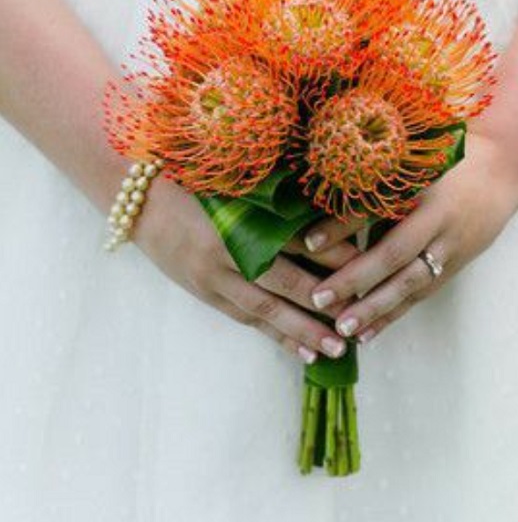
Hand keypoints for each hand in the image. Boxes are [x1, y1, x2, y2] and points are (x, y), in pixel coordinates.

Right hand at [130, 174, 357, 363]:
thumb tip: (321, 212)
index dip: (327, 252)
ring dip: (301, 331)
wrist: (139, 200)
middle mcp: (226, 252)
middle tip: (356, 319)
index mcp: (236, 217)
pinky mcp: (206, 293)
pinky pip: (245, 318)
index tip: (363, 262)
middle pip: (281, 282)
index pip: (291, 238)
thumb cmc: (190, 181)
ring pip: (264, 309)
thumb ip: (271, 198)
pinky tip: (300, 350)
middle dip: (321, 302)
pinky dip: (274, 335)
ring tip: (334, 350)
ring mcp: (213, 277)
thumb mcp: (231, 183)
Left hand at [303, 133, 517, 342]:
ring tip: (342, 327)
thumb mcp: (412, 158)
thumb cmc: (444, 157)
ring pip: (411, 282)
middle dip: (356, 278)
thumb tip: (319, 190)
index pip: (377, 208)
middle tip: (318, 297)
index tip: (307, 242)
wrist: (501, 169)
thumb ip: (375, 174)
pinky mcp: (454, 265)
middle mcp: (438, 219)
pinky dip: (394, 315)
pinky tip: (367, 333)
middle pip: (395, 253)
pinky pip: (421, 294)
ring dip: (376, 307)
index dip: (343, 225)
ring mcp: (451, 245)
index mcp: (424, 184)